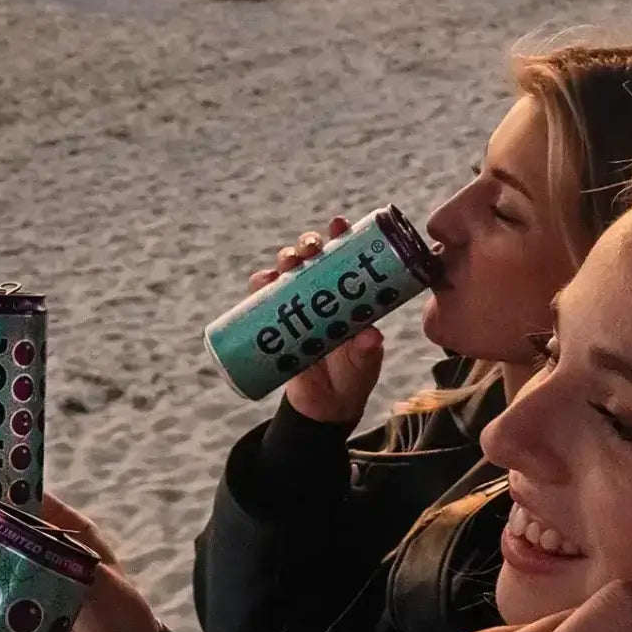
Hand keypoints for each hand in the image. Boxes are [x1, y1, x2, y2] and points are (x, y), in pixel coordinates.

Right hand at [250, 216, 384, 426]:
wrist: (326, 407)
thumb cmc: (353, 378)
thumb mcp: (365, 364)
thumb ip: (367, 351)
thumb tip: (371, 335)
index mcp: (348, 297)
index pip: (345, 259)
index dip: (341, 236)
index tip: (339, 224)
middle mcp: (322, 295)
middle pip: (312, 259)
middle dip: (309, 245)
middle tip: (311, 246)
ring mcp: (297, 308)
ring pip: (287, 273)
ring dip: (285, 261)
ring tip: (288, 262)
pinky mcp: (276, 325)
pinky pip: (264, 300)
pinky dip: (261, 287)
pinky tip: (262, 281)